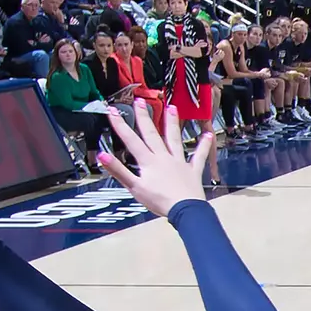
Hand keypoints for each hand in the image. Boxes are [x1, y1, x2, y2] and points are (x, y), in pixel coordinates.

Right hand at [99, 100, 210, 214]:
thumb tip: (102, 156)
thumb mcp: (134, 187)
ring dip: (172, 123)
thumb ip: (118, 170)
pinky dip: (203, 146)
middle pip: (152, 134)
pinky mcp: (192, 171)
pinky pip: (198, 156)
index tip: (112, 111)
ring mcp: (179, 162)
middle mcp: (164, 157)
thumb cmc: (160, 201)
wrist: (184, 209)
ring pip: (174, 139)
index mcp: (148, 161)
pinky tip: (208, 135)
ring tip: (172, 108)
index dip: (120, 125)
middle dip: (144, 117)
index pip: (131, 140)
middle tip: (140, 102)